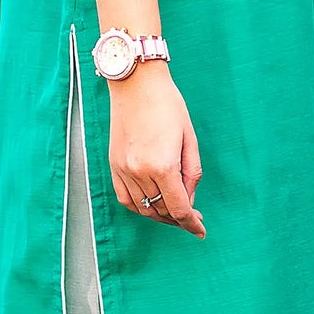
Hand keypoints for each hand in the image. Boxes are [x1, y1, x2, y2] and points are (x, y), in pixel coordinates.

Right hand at [107, 63, 204, 235]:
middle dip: (179, 218)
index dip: (191, 224)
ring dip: (160, 214)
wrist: (136, 83)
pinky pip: (125, 198)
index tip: (200, 231)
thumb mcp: (189, 139)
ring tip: (173, 211)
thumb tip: (189, 199)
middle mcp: (140, 172)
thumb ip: (192, 173)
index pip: (179, 208)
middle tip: (192, 218)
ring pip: (142, 209)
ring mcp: (123, 170)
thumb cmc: (167, 105)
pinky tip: (151, 203)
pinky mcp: (113, 165)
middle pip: (161, 211)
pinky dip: (139, 207)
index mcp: (163, 166)